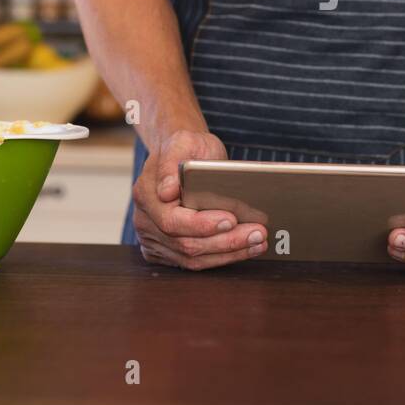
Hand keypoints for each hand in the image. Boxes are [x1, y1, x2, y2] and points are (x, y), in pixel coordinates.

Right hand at [133, 129, 267, 269]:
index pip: (172, 220)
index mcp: (146, 195)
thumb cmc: (188, 148)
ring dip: (229, 253)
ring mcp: (154, 240)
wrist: (184, 156)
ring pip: (192, 259)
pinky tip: (246, 248)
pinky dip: (222, 258)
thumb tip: (166, 191)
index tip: (231, 219)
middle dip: (225, 242)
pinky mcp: (168, 252)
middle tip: (258, 233)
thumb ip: (171, 163)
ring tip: (258, 242)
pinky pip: (195, 263)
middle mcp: (145, 222)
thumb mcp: (183, 141)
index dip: (201, 225)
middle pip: (186, 244)